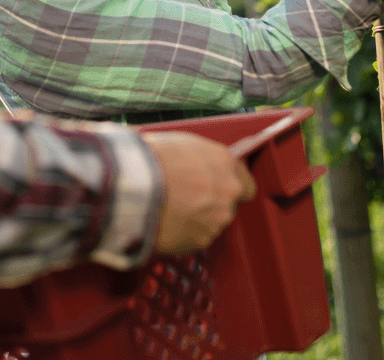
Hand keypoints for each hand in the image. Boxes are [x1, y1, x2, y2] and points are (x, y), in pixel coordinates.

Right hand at [141, 131, 256, 254]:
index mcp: (226, 164)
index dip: (230, 185)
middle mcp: (228, 193)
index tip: (219, 187)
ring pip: (213, 222)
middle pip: (229, 204)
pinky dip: (186, 232)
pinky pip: (197, 237)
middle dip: (212, 202)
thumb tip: (200, 165)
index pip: (246, 183)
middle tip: (187, 195)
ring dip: (198, 218)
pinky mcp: (201, 240)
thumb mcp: (184, 144)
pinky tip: (169, 220)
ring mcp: (216, 219)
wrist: (137, 186)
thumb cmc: (154, 159)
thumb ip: (203, 159)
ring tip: (173, 208)